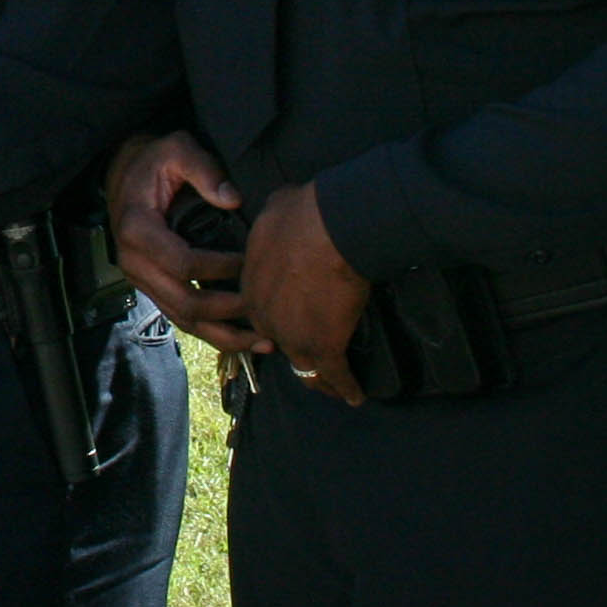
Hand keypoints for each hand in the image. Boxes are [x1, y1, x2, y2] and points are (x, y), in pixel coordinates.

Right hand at [105, 130, 263, 355]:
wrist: (123, 172)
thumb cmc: (154, 160)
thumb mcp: (177, 149)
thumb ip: (205, 170)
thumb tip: (234, 200)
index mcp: (138, 229)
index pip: (182, 263)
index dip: (220, 268)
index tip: (252, 260)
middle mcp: (134, 261)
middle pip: (183, 302)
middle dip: (227, 312)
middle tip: (266, 310)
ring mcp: (141, 279)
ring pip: (183, 319)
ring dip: (224, 335)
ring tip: (264, 341)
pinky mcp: (151, 287)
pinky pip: (180, 317)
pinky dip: (212, 332)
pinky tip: (243, 340)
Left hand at [241, 181, 370, 404]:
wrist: (329, 228)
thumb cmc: (304, 212)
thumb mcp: (273, 210)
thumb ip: (272, 224)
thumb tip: (279, 214)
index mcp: (250, 285)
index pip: (260, 311)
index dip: (277, 318)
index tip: (292, 322)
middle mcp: (264, 316)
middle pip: (278, 342)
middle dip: (295, 351)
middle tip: (314, 358)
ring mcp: (292, 335)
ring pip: (304, 367)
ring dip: (321, 378)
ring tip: (335, 387)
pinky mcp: (324, 346)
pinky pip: (336, 374)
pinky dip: (347, 387)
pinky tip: (355, 396)